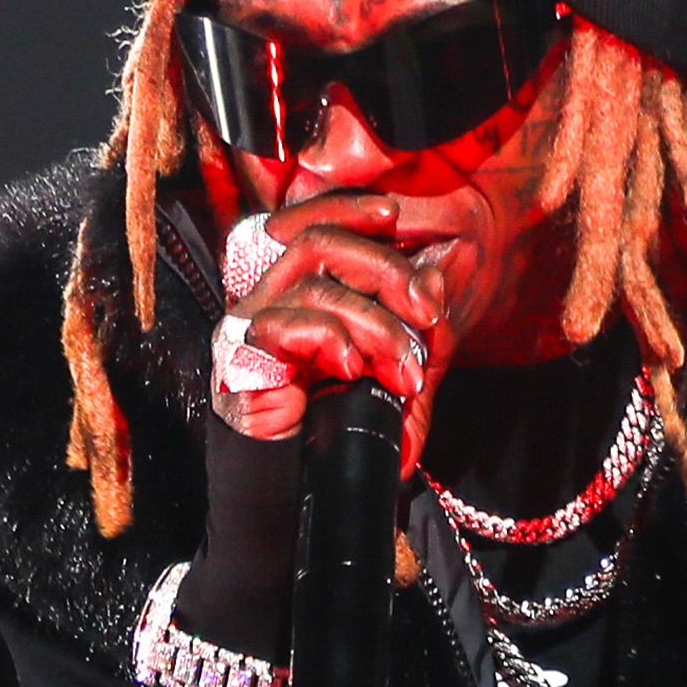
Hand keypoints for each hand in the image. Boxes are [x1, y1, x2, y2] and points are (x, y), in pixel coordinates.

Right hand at [212, 188, 449, 451]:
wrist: (296, 480)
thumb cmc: (338, 420)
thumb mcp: (394, 366)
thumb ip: (418, 323)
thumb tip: (444, 269)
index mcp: (294, 286)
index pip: (308, 220)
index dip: (346, 206)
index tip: (392, 215)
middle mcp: (265, 295)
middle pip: (319, 242)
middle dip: (386, 270)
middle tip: (428, 313)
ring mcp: (249, 324)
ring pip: (315, 285)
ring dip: (376, 324)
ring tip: (404, 371)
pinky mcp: (242, 358)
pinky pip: (288, 325)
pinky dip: (332, 341)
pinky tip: (352, 371)